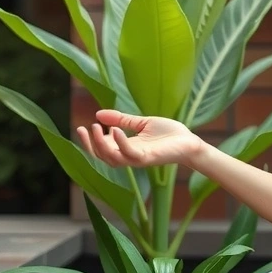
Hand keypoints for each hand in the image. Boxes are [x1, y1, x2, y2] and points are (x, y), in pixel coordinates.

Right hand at [76, 110, 203, 168]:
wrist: (190, 141)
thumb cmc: (169, 134)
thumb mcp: (142, 123)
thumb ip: (122, 120)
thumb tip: (99, 113)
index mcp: (127, 148)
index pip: (102, 149)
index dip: (90, 140)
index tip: (82, 126)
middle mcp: (129, 156)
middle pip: (102, 156)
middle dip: (90, 144)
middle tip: (81, 128)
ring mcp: (138, 158)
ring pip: (112, 158)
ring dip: (100, 144)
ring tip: (95, 127)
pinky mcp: (148, 158)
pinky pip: (130, 154)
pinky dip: (120, 143)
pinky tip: (115, 130)